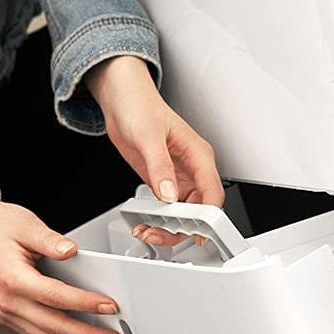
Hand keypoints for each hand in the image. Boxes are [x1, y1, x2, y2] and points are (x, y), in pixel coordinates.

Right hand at [0, 190, 123, 333]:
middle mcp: (7, 302)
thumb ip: (51, 240)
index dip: (86, 303)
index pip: (56, 297)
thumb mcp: (27, 225)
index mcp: (12, 279)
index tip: (109, 306)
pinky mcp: (10, 316)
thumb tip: (71, 251)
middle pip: (54, 327)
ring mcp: (7, 313)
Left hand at [85, 56, 224, 246]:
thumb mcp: (148, 137)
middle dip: (183, 227)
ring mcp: (178, 177)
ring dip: (169, 227)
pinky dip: (158, 220)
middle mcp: (192, 169)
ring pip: (185, 213)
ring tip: (148, 230)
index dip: (209, 216)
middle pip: (200, 209)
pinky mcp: (163, 181)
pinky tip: (145, 222)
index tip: (197, 231)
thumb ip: (160, 167)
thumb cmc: (139, 107)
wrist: (121, 100)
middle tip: (160, 233)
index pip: (213, 193)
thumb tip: (168, 194)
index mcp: (199, 155)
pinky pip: (167, 208)